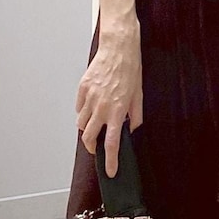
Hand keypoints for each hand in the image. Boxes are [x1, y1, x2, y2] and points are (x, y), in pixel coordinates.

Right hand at [75, 35, 143, 177]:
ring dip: (87, 130)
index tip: (110, 171)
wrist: (118, 47)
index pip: (112, 144)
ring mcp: (90, 97)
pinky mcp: (82, 88)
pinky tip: (90, 109)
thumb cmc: (130, 68)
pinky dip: (83, 112)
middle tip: (97, 148)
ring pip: (81, 124)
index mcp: (117, 111)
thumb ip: (135, 115)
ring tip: (95, 125)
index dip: (110, 161)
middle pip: (89, 138)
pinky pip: (79, 107)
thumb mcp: (139, 94)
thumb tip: (131, 128)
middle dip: (92, 147)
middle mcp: (101, 107)